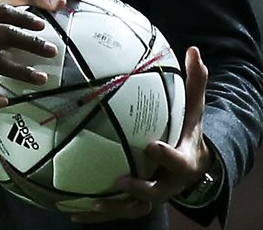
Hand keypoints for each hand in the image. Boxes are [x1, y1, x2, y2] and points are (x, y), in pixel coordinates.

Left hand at [71, 46, 210, 222]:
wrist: (193, 164)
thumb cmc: (188, 130)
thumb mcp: (194, 109)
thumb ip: (194, 82)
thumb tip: (193, 50)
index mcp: (183, 161)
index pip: (177, 160)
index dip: (166, 155)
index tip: (152, 145)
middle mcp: (168, 183)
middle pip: (156, 192)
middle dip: (139, 189)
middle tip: (120, 181)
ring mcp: (152, 196)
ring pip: (132, 208)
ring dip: (109, 208)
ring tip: (84, 204)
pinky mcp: (136, 203)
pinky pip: (115, 211)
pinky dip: (93, 213)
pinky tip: (68, 210)